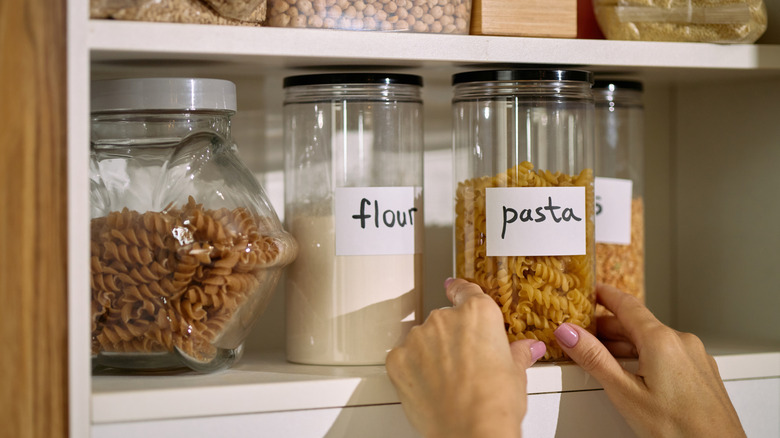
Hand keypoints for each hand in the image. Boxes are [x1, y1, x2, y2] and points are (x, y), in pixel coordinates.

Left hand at [386, 278, 545, 437]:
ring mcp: (418, 338)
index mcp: (477, 313)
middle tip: (465, 365)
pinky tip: (429, 387)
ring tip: (448, 381)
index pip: (465, 290)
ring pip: (423, 339)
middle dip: (452, 338)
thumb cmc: (495, 403)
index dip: (460, 290)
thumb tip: (529, 348)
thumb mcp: (516, 374)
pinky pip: (405, 358)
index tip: (454, 288)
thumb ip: (517, 353)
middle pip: (445, 320)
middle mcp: (445, 318)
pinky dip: (413, 369)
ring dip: (431, 353)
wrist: (470, 430)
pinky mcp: (398, 359)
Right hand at [553, 283, 744, 437]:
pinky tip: (636, 373)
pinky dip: (646, 355)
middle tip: (584, 332)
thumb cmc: (679, 430)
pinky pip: (669, 353)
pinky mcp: (702, 373)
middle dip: (609, 326)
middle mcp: (682, 342)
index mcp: (661, 340)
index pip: (627, 304)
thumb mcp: (624, 393)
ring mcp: (696, 357)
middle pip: (638, 323)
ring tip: (603, 356)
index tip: (591, 290)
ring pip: (653, 340)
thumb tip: (568, 332)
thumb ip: (594, 358)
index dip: (605, 295)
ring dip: (627, 344)